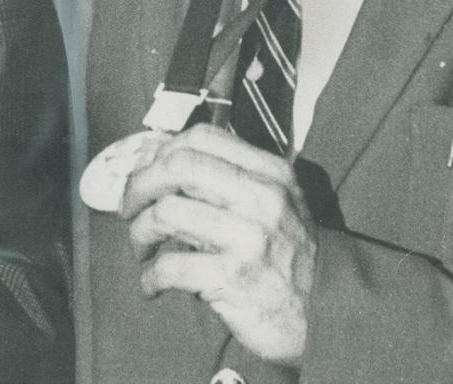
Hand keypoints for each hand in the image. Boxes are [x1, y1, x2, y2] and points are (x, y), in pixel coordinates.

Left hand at [120, 124, 317, 366]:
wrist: (323, 314)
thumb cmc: (287, 256)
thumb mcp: (274, 203)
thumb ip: (228, 180)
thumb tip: (158, 162)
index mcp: (270, 172)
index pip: (202, 137)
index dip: (162, 152)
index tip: (147, 173)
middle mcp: (262, 197)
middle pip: (178, 166)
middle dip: (140, 185)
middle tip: (128, 208)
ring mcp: (249, 237)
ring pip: (166, 213)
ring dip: (139, 232)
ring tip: (141, 248)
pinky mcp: (234, 278)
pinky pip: (171, 266)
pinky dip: (149, 276)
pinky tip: (151, 284)